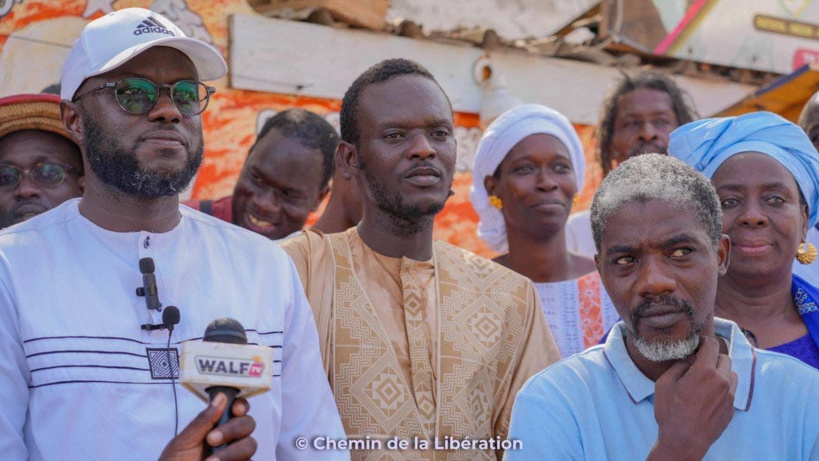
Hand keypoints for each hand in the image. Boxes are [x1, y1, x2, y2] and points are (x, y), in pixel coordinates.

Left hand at [158, 393, 256, 460]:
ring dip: (232, 452)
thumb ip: (203, 420)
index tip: (235, 410)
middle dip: (233, 429)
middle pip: (248, 424)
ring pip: (250, 445)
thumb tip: (221, 397)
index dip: (241, 406)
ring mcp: (235, 456)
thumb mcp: (183, 442)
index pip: (238, 409)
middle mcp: (229, 439)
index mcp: (216, 426)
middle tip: (212, 440)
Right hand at [649, 336, 737, 459]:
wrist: (684, 441)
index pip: (712, 346)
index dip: (704, 342)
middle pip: (724, 358)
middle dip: (712, 357)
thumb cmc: (670, 412)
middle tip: (699, 363)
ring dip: (721, 372)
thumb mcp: (665, 383)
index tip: (697, 345)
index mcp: (705, 372)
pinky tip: (708, 396)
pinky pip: (731, 390)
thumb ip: (679, 366)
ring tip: (706, 380)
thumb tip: (689, 359)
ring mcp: (730, 396)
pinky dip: (723, 387)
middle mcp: (722, 381)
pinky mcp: (731, 408)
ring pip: (731, 373)